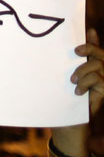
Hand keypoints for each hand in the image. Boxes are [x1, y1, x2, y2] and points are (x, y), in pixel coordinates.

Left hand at [52, 29, 102, 156]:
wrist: (65, 124)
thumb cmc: (60, 100)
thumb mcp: (59, 81)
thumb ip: (63, 66)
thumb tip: (58, 50)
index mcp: (88, 68)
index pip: (95, 50)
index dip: (92, 40)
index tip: (85, 32)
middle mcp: (99, 73)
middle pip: (100, 54)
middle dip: (90, 48)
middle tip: (76, 51)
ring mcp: (103, 83)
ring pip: (99, 65)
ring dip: (83, 70)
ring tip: (72, 81)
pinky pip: (99, 78)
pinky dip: (86, 83)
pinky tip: (77, 92)